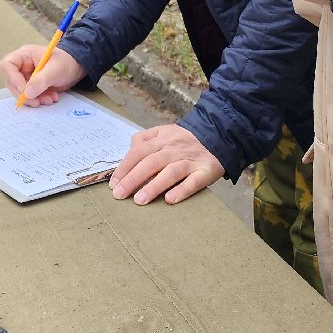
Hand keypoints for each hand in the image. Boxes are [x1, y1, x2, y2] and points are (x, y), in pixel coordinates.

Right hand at [0, 44, 84, 105]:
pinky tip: (52, 98)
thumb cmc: (67, 62)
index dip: (12, 78)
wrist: (77, 68)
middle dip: (25, 94)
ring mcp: (26, 77)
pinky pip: (29, 96)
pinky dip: (39, 100)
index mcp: (25, 55)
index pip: (7, 65)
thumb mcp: (56, 70)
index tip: (24, 90)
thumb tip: (27, 93)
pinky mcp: (32, 87)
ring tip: (50, 99)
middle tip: (37, 102)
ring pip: (20, 92)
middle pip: (11, 82)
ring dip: (34, 99)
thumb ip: (41, 80)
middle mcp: (22, 66)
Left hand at [110, 124, 224, 204]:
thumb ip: (145, 139)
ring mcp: (190, 160)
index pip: (138, 152)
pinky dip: (182, 190)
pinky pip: (193, 181)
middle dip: (133, 179)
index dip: (125, 168)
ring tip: (140, 200)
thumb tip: (127, 153)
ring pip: (170, 172)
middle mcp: (174, 149)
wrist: (219, 134)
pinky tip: (170, 200)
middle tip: (119, 195)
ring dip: (154, 186)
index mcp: (162, 139)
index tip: (114, 184)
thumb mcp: (164, 132)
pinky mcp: (206, 171)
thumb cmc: (185, 139)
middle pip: (150, 162)